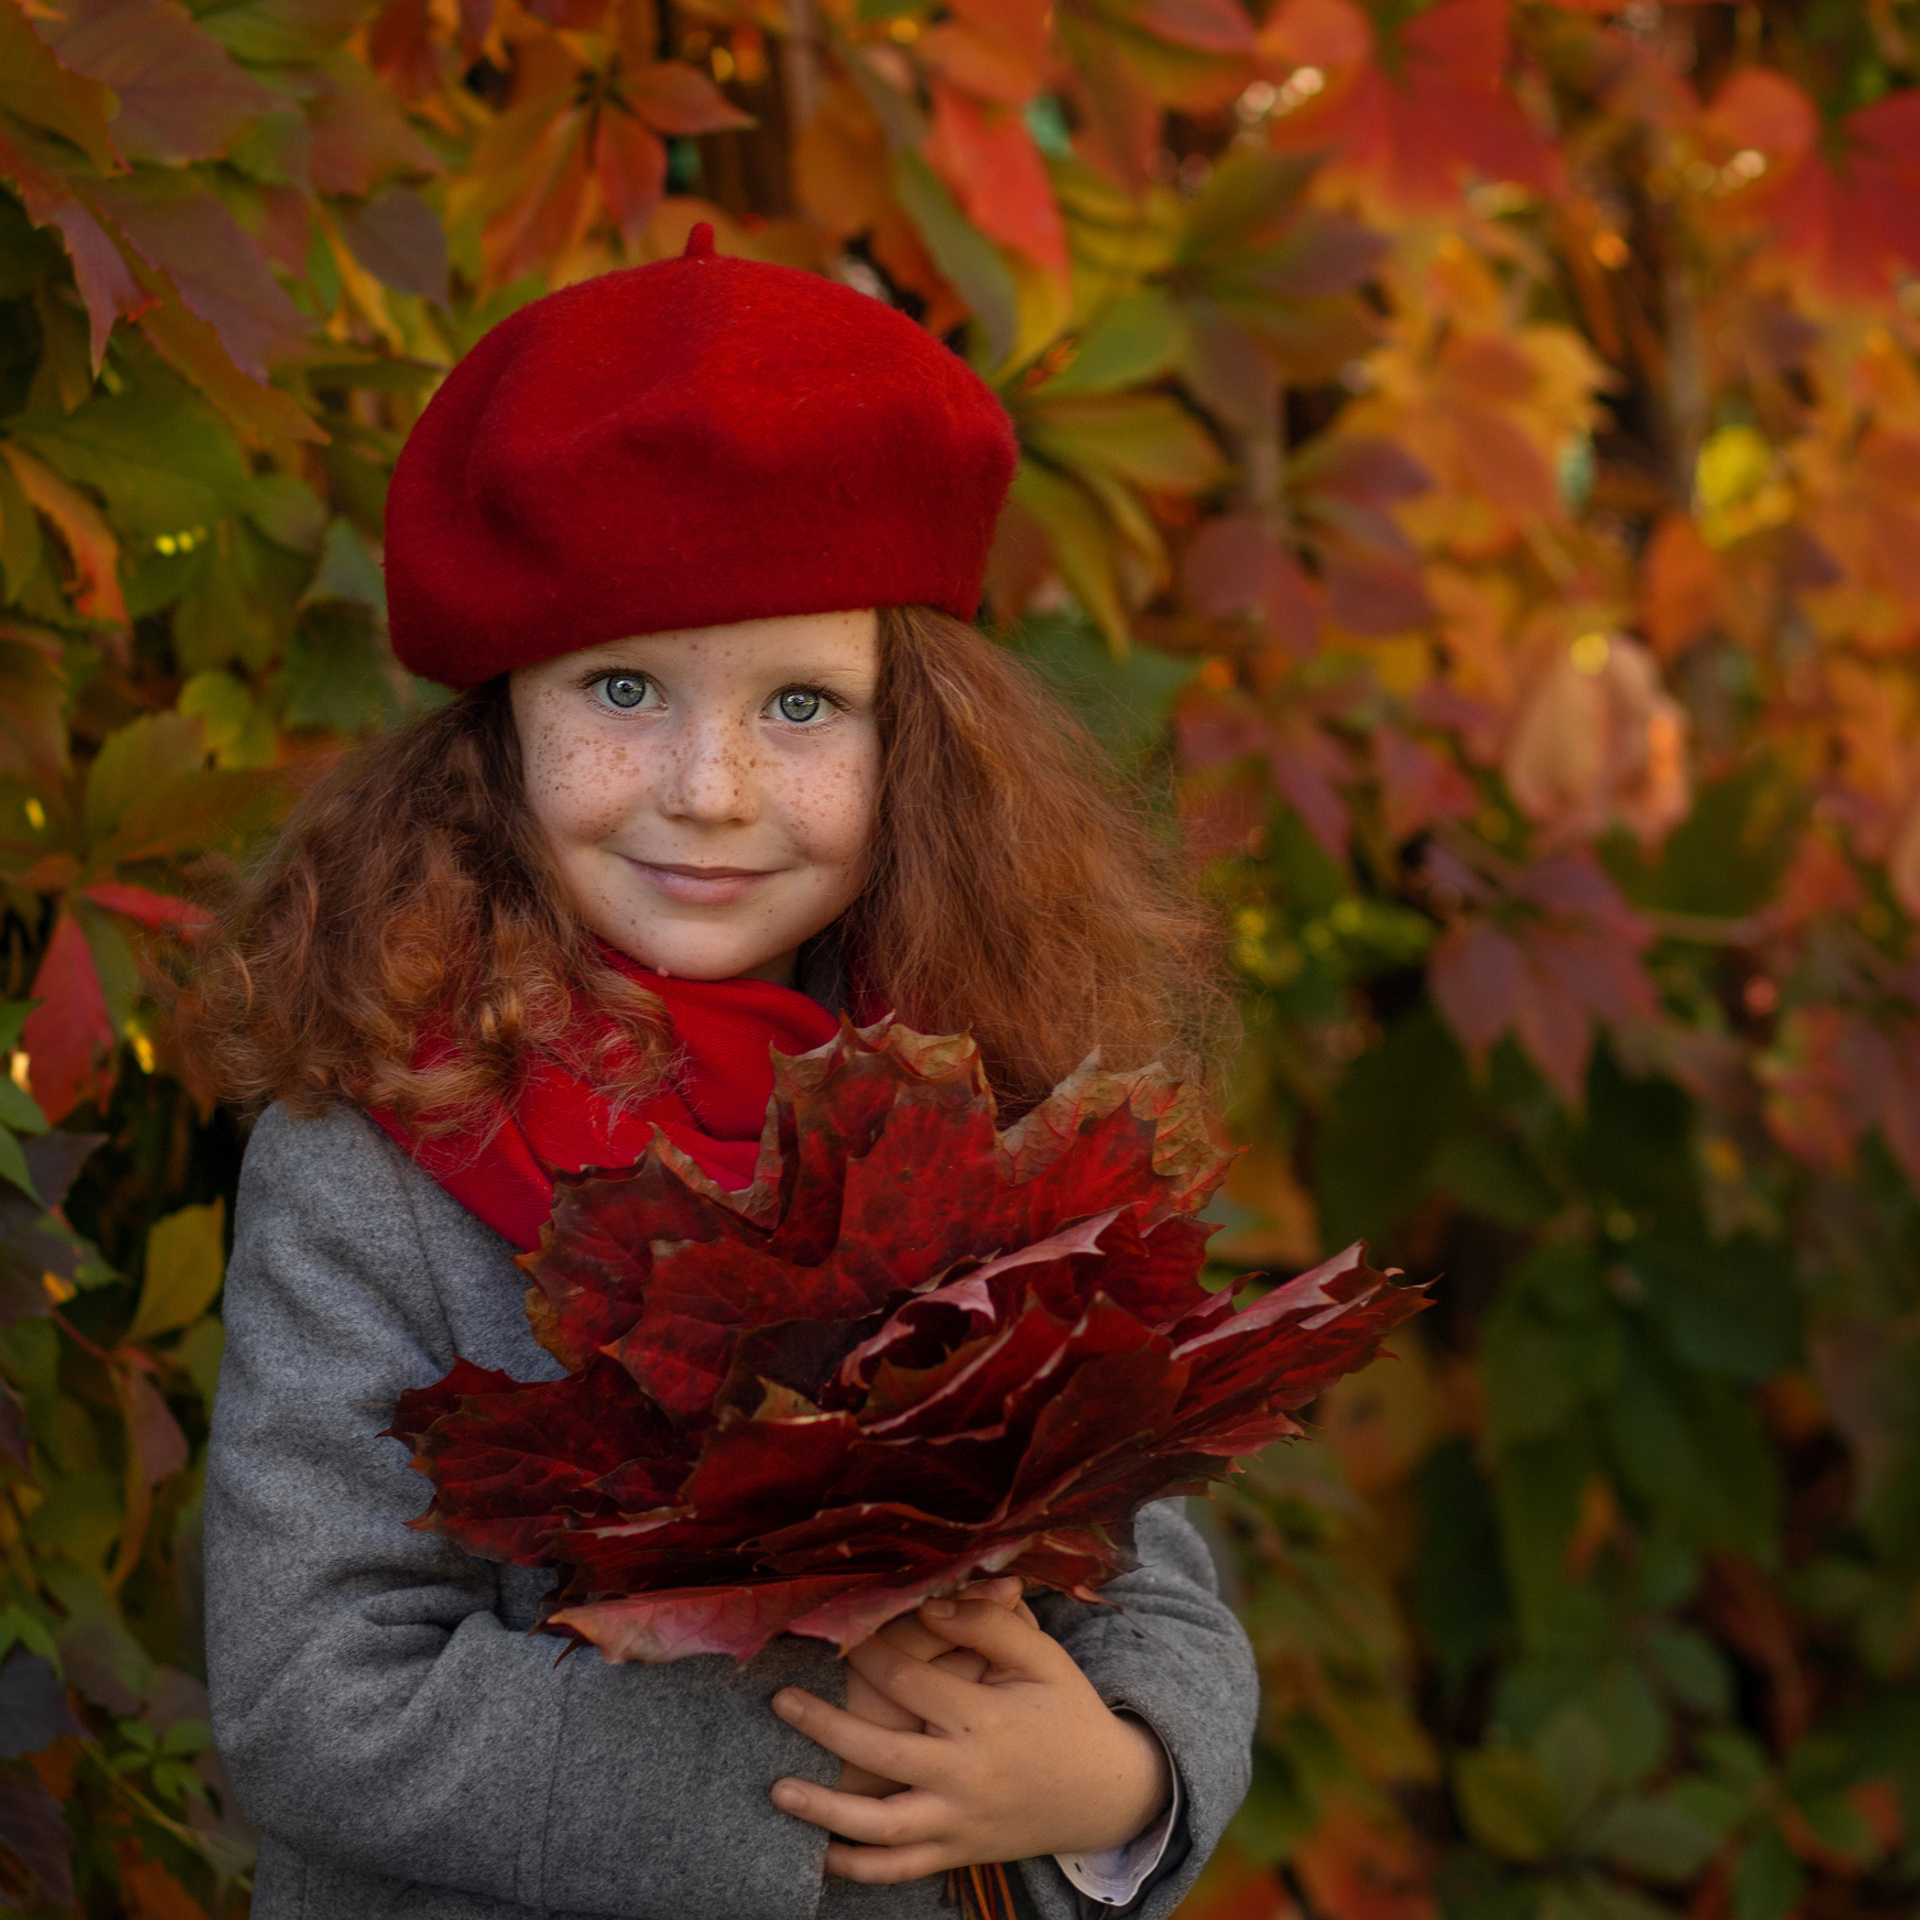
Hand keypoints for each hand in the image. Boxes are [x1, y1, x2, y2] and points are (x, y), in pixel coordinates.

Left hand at [770, 1590, 1171, 1881]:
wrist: (1107, 1794)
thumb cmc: (1068, 1712)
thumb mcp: (1043, 1658)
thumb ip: (989, 1624)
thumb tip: (929, 1603)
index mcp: (986, 1719)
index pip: (911, 1682)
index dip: (869, 1653)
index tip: (837, 1631)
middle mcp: (968, 1775)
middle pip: (882, 1753)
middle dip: (824, 1726)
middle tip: (780, 1700)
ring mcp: (960, 1822)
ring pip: (881, 1827)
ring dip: (824, 1811)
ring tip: (776, 1789)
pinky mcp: (958, 1853)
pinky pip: (899, 1870)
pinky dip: (856, 1869)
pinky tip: (819, 1854)